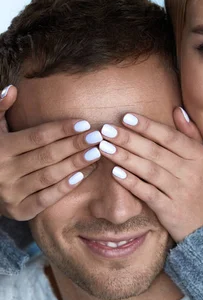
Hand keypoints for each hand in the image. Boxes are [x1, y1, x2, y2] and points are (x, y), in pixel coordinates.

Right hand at [0, 85, 100, 219]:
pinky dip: (64, 187)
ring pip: (49, 176)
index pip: (37, 137)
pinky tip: (82, 175)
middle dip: (74, 145)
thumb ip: (0, 109)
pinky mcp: (19, 211)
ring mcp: (12, 193)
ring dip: (75, 164)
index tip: (83, 123)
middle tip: (97, 137)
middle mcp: (5, 171)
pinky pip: (46, 198)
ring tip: (96, 153)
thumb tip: (13, 89)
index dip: (61, 129)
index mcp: (1, 148)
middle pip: (47, 156)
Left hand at [99, 108, 202, 241]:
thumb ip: (191, 134)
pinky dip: (131, 182)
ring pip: (149, 171)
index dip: (147, 126)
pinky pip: (147, 193)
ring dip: (125, 158)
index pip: (169, 137)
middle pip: (155, 152)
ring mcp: (180, 192)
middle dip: (128, 139)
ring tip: (104, 147)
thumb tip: (177, 110)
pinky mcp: (170, 210)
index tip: (126, 117)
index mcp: (198, 156)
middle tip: (106, 129)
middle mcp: (190, 172)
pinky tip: (115, 173)